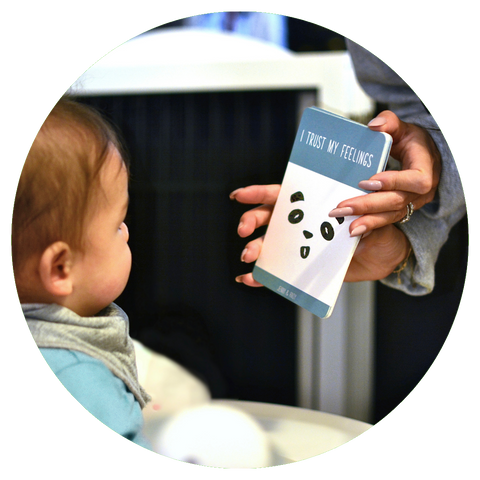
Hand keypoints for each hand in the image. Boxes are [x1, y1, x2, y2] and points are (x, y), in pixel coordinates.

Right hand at [230, 184, 410, 284]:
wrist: (383, 257)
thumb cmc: (377, 232)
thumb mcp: (376, 220)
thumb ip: (365, 219)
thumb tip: (353, 226)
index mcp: (313, 206)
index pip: (281, 195)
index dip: (258, 193)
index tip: (238, 196)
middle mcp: (300, 224)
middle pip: (266, 217)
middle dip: (251, 220)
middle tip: (244, 229)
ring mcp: (298, 245)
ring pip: (267, 244)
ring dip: (253, 248)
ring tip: (249, 255)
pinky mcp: (301, 266)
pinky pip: (277, 271)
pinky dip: (260, 276)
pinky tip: (248, 278)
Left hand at [328, 110, 440, 236]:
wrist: (425, 157)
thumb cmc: (413, 141)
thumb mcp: (405, 128)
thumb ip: (390, 122)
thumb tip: (374, 126)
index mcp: (426, 167)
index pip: (415, 180)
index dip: (393, 182)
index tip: (367, 182)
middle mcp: (422, 190)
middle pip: (396, 201)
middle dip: (368, 206)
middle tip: (342, 209)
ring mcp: (413, 203)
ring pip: (391, 215)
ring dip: (368, 221)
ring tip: (347, 228)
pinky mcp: (403, 210)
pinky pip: (387, 221)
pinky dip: (371, 226)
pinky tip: (354, 231)